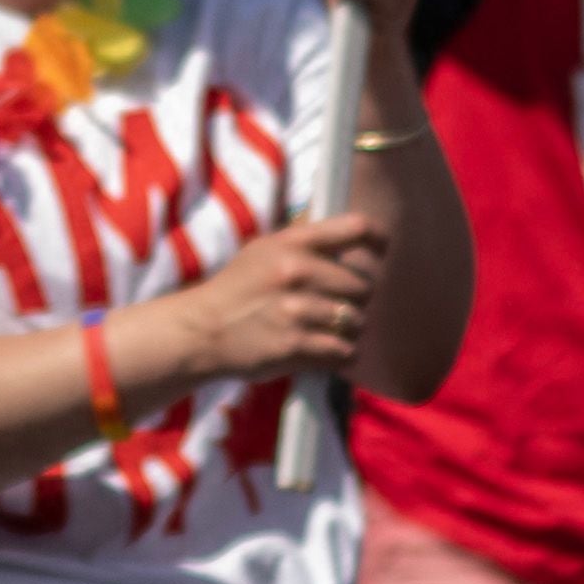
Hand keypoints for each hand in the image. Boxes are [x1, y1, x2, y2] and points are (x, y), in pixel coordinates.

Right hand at [153, 213, 393, 391]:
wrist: (202, 331)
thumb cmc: (237, 290)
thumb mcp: (263, 251)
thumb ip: (305, 243)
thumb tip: (355, 233)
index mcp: (290, 243)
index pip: (353, 229)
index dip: (377, 237)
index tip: (382, 248)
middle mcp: (296, 272)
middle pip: (363, 285)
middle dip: (354, 299)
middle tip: (334, 305)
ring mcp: (297, 310)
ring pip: (356, 321)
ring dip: (347, 329)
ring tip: (324, 329)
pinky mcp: (296, 345)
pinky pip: (344, 351)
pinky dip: (339, 354)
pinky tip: (322, 350)